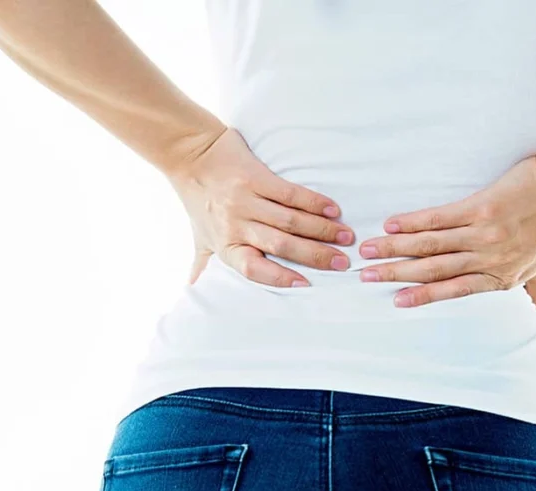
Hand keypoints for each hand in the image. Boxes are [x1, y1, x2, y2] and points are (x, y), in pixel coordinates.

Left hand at [167, 127, 354, 285]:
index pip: (253, 268)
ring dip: (322, 230)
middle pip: (281, 245)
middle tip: (343, 263)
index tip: (306, 286)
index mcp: (226, 245)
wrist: (189, 154)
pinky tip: (333, 210)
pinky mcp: (256, 176)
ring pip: (290, 220)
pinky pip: (290, 193)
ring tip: (346, 238)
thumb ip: (203, 265)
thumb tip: (194, 291)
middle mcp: (236, 224)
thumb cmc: (197, 201)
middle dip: (315, 255)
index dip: (278, 278)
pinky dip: (314, 202)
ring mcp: (247, 200)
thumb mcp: (199, 238)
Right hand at [357, 154, 535, 307]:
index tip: (396, 301)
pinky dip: (413, 222)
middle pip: (433, 270)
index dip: (422, 297)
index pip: (454, 291)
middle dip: (396, 274)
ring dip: (395, 248)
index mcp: (502, 278)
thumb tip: (533, 316)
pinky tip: (392, 224)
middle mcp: (490, 261)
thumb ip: (533, 292)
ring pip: (430, 246)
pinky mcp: (482, 208)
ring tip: (369, 250)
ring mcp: (484, 235)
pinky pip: (439, 218)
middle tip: (366, 276)